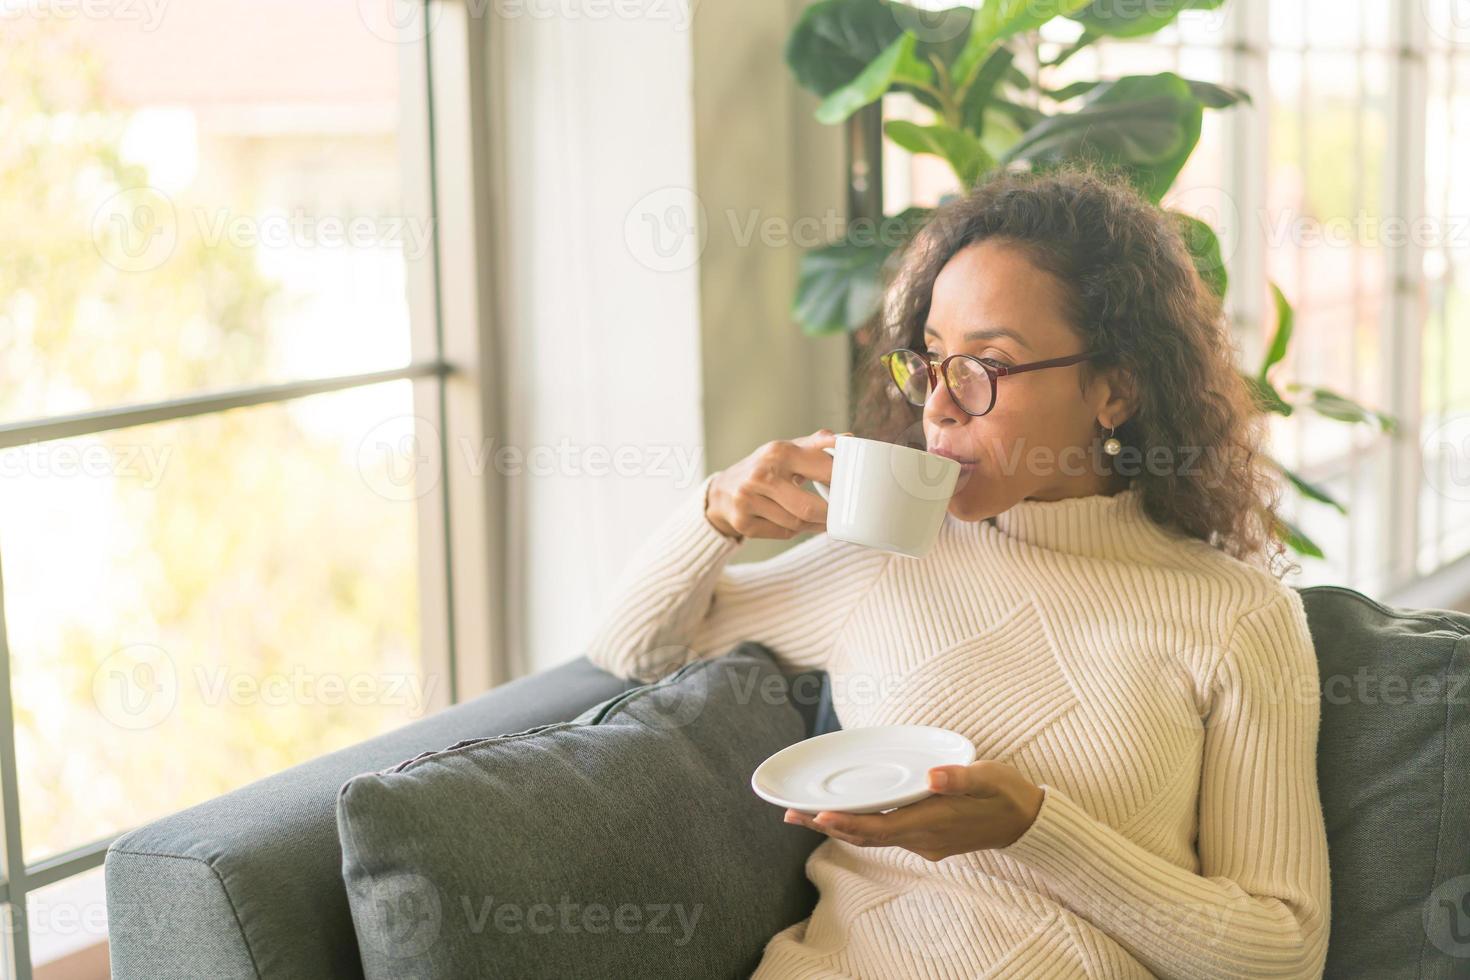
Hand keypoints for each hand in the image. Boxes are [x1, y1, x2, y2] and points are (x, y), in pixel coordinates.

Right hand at [705, 429, 842, 541]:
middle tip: (843, 514)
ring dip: (815, 525)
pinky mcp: (743, 523)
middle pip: (807, 507)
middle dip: (829, 514)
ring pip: (795, 524)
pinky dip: (796, 532)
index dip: (841, 481)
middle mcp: (760, 475)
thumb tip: (849, 438)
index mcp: (778, 452)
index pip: (821, 469)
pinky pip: (782, 533)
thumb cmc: (763, 468)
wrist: (722, 491)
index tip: (854, 488)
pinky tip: (801, 525)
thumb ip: (816, 445)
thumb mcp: (786, 450)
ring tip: (824, 520)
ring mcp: (748, 501)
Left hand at [782, 760, 1044, 861]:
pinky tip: (846, 816)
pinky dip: (859, 827)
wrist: (1027, 821)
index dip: (846, 823)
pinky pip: (884, 836)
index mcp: (932, 822)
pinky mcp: (926, 839)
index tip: (816, 815)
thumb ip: (959, 777)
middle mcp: (922, 838)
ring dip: (839, 828)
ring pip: (872, 838)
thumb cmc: (1005, 793)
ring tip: (804, 816)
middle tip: (790, 814)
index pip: (879, 827)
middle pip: (865, 836)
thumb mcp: (988, 777)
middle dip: (827, 826)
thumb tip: (933, 778)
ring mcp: (923, 842)